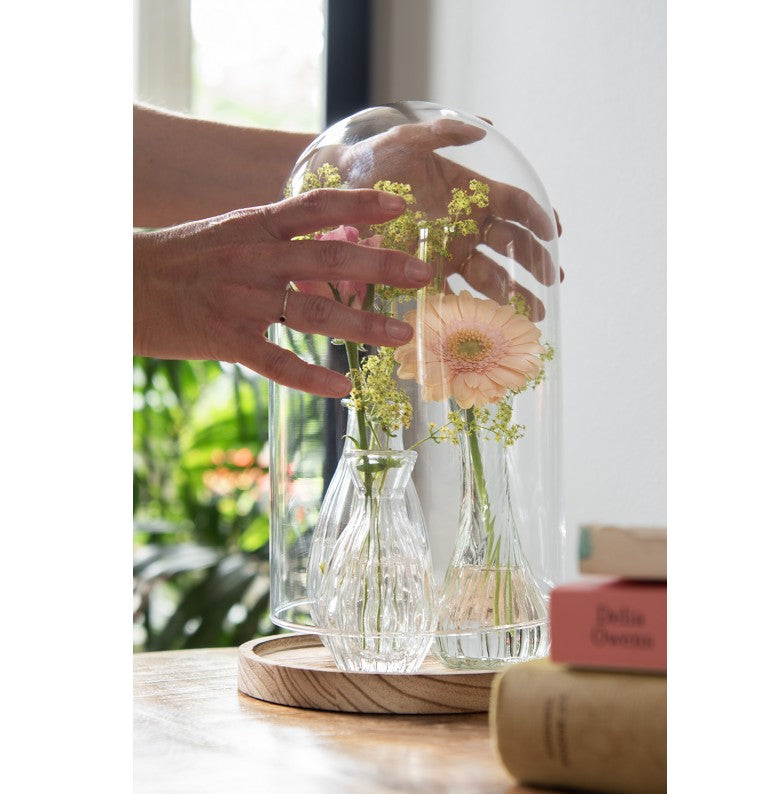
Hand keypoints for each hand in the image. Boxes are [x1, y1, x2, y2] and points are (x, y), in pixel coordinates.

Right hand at [134, 189, 433, 395]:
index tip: (401, 206)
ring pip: (313, 312)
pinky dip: (311, 377)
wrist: (126, 286)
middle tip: (424, 274)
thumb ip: (280, 237)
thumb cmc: (185, 258)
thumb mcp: (231, 232)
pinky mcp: (227, 339)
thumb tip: (336, 240)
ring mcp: (241, 300)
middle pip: (328, 257)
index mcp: (254, 225)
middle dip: (382, 264)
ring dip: (362, 324)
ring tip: (401, 333)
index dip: (360, 203)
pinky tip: (341, 387)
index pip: (315, 206)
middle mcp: (253, 258)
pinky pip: (277, 362)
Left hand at [336, 118, 563, 319]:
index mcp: (473, 192)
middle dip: (536, 264)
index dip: (539, 218)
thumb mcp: (408, 140)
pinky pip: (455, 292)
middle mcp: (468, 224)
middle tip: (554, 283)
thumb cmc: (375, 159)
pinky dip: (473, 308)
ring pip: (490, 274)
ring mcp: (450, 250)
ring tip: (532, 313)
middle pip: (512, 246)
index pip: (516, 207)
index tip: (554, 234)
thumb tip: (487, 127)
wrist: (338, 187)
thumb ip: (444, 134)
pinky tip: (490, 323)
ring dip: (514, 293)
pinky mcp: (427, 272)